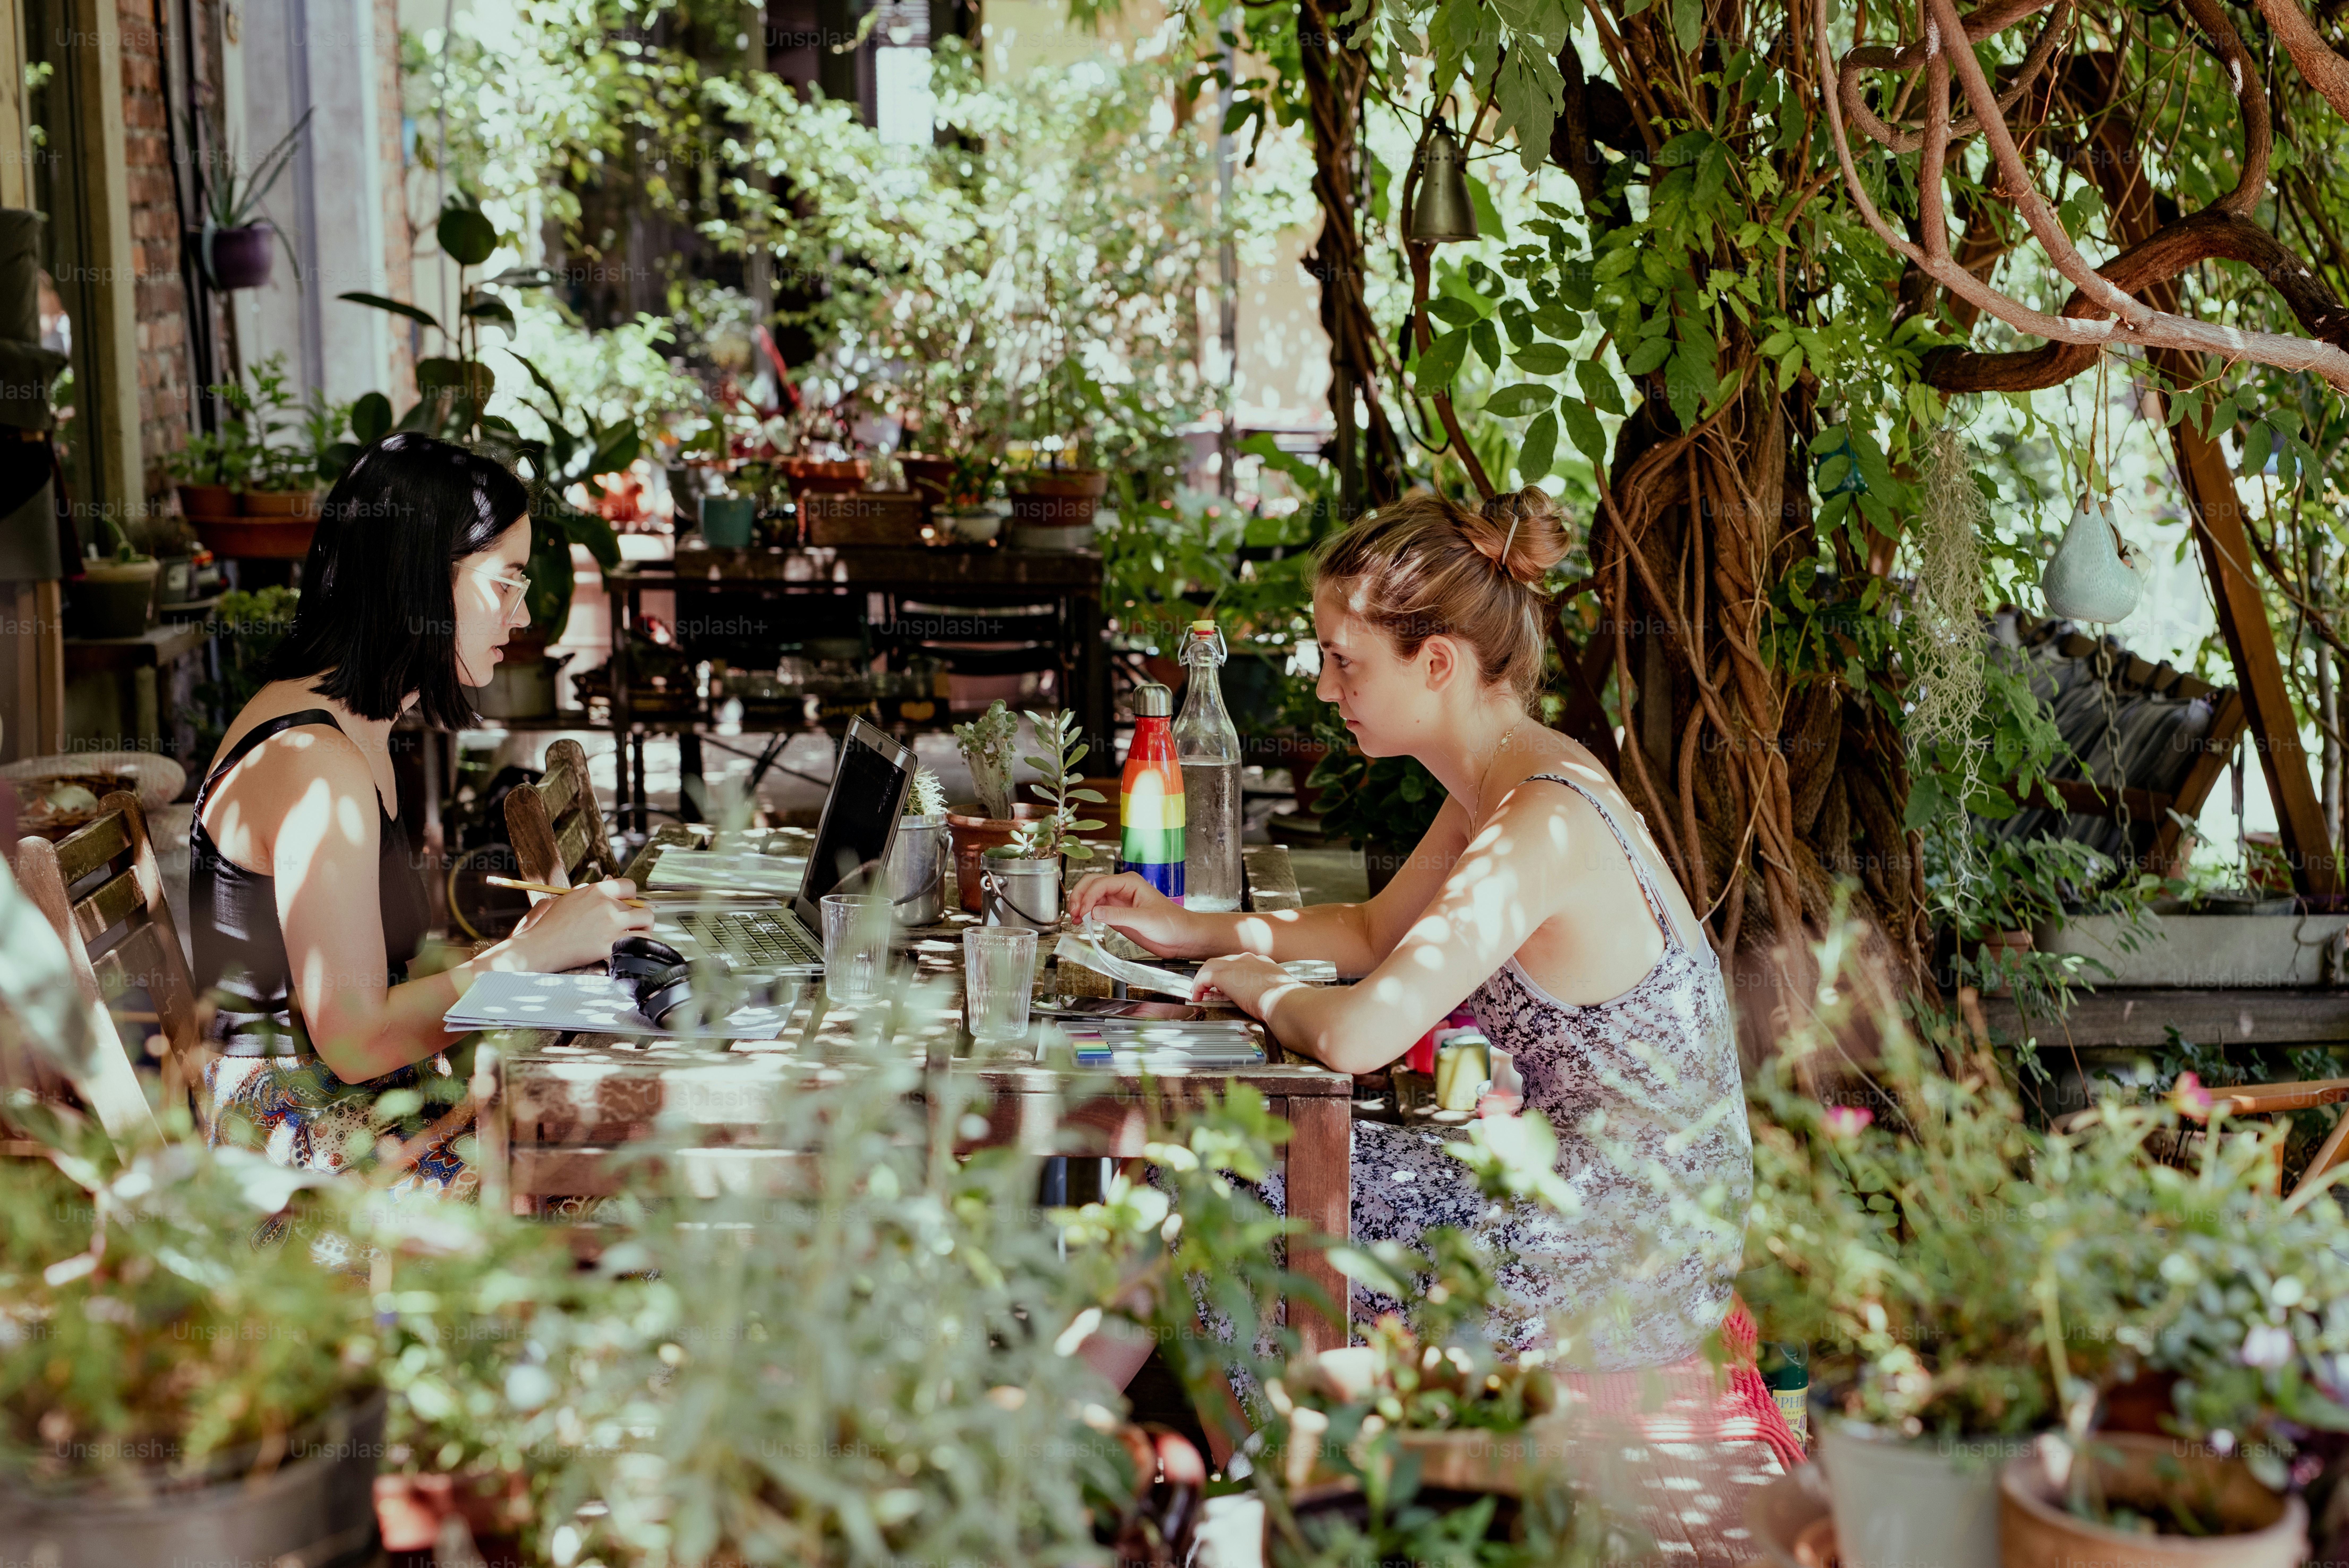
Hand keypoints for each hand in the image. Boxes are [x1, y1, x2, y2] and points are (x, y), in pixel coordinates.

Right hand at [505, 880, 654, 972]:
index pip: (630, 886)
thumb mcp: (569, 899)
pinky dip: (641, 943)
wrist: (542, 946)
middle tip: (634, 924)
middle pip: (640, 906)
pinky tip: (633, 945)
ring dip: (645, 928)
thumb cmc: (551, 925)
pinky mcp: (611, 944)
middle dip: (639, 916)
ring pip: (647, 921)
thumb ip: (591, 891)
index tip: (631, 906)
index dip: (633, 897)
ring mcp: (611, 924)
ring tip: (638, 934)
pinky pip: (641, 940)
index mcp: (597, 891)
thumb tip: (608, 882)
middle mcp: (607, 905)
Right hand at [1067, 871, 1197, 956]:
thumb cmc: (1172, 923)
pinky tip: (1082, 922)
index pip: (1101, 883)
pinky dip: (1086, 915)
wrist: (1182, 938)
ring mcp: (1118, 902)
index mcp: (1130, 882)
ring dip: (1080, 905)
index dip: (1088, 896)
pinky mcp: (1117, 916)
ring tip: (1074, 919)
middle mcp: (1121, 889)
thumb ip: (1119, 915)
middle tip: (1074, 913)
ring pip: (1091, 897)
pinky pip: (1096, 911)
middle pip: (1092, 885)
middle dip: (1080, 897)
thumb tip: (1094, 912)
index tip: (1082, 912)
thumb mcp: (1146, 919)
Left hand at [1191, 953, 1297, 1019]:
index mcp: (1263, 963)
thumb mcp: (1280, 991)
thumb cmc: (1287, 1001)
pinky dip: (1198, 986)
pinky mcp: (1225, 976)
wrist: (1286, 1000)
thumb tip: (1273, 1001)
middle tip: (1209, 987)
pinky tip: (1197, 997)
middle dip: (1215, 973)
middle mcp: (1249, 960)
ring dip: (1203, 978)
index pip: (1241, 963)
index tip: (1229, 984)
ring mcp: (1236, 965)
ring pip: (1211, 966)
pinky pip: (1204, 978)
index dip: (1231, 973)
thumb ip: (1272, 991)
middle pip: (1224, 962)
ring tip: (1200, 991)